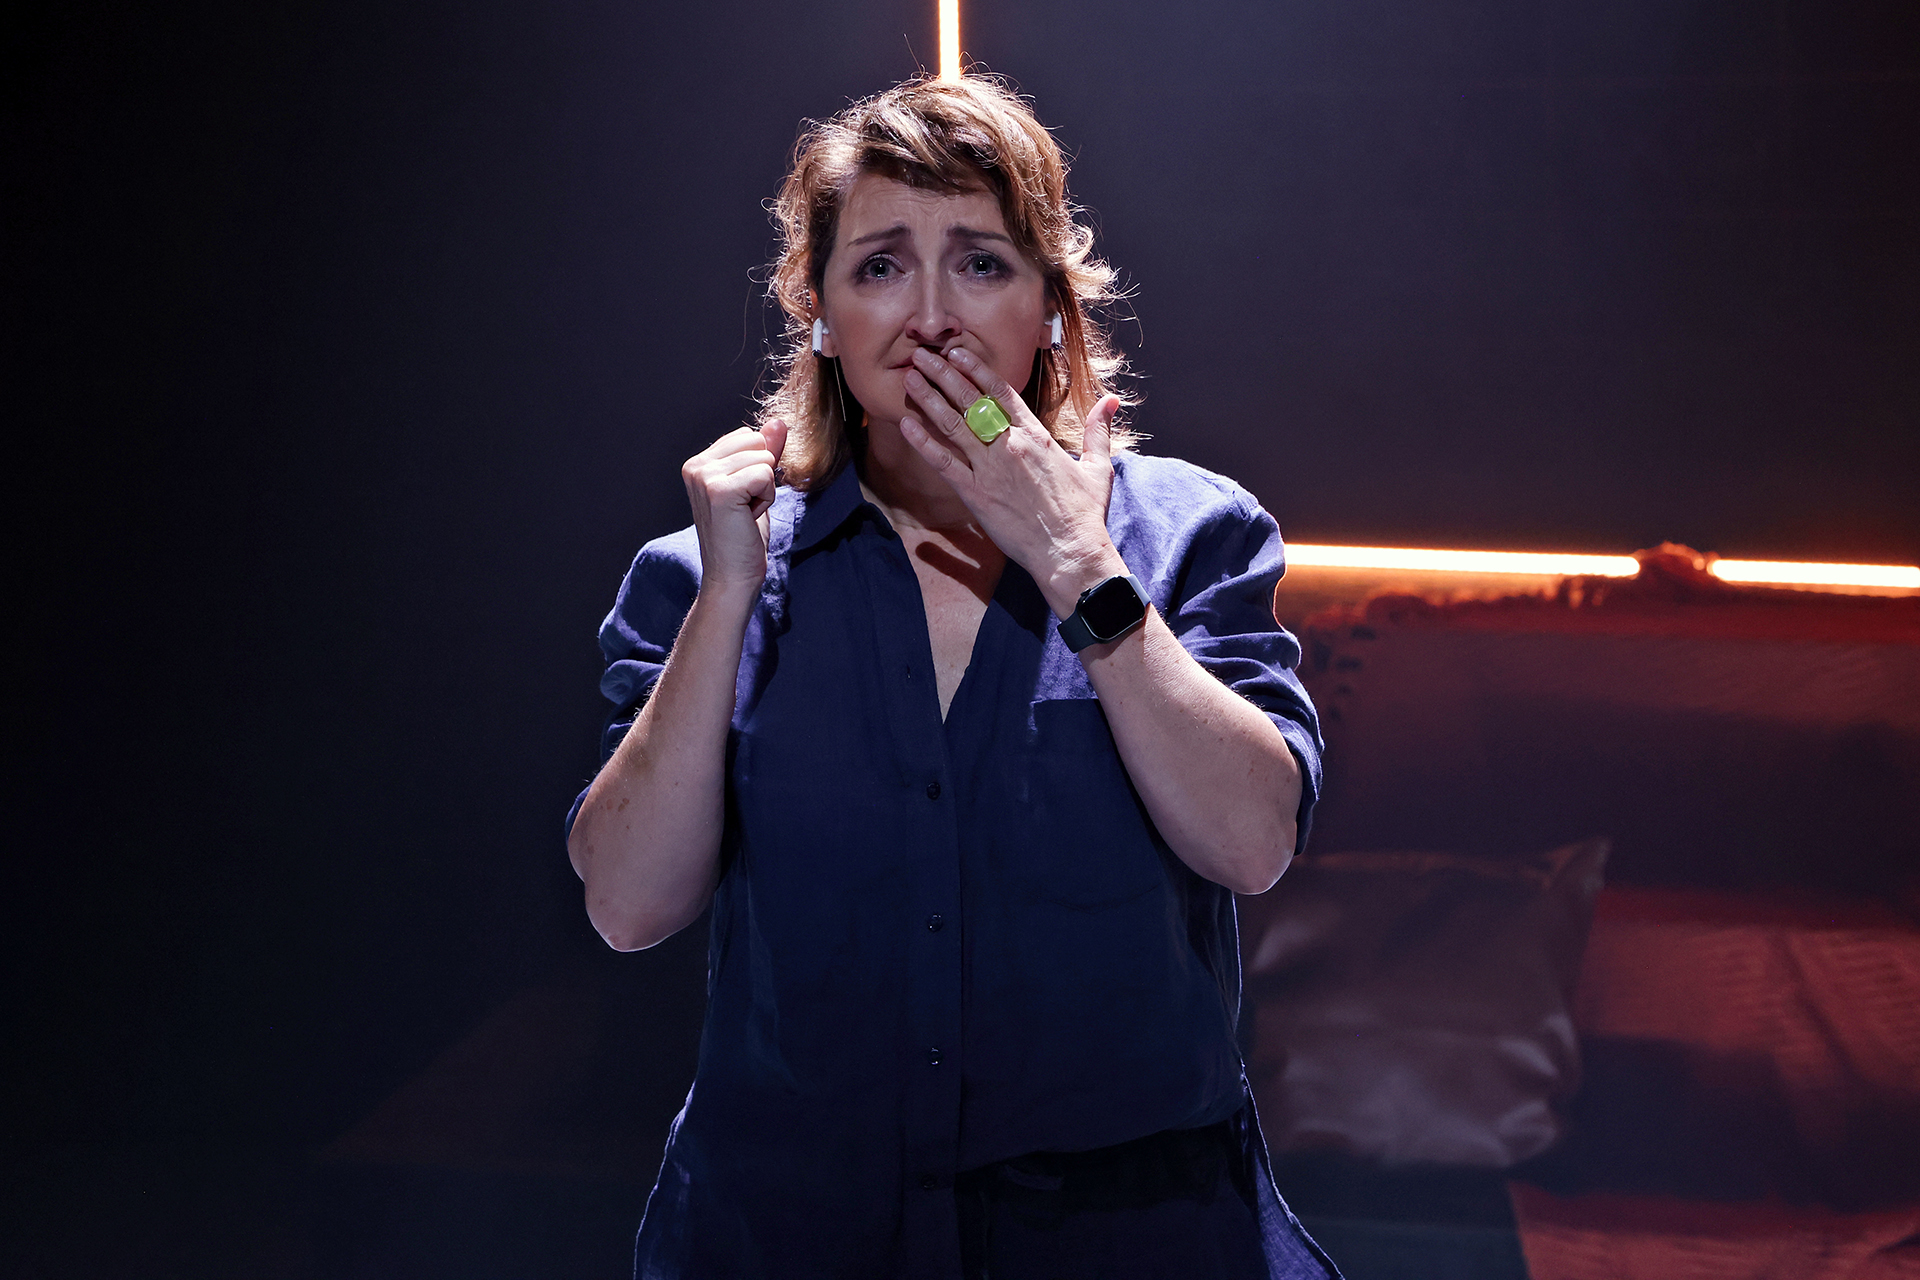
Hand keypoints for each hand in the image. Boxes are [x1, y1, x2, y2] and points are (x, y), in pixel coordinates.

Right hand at [681, 419, 788, 597]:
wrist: (732, 576)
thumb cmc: (742, 536)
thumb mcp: (756, 486)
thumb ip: (765, 453)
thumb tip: (778, 422)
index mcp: (699, 462)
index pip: (748, 437)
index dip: (757, 468)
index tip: (743, 498)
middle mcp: (696, 466)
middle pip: (757, 442)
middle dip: (763, 475)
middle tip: (745, 507)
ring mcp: (705, 477)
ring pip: (764, 458)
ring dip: (765, 489)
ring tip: (745, 513)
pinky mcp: (720, 490)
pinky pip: (766, 474)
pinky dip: (767, 497)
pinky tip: (748, 516)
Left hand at [899, 346, 1124, 614]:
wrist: (1070, 552)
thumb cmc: (1085, 514)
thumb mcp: (1098, 467)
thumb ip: (1099, 430)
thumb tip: (1111, 401)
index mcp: (1036, 436)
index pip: (1001, 392)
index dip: (976, 369)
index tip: (957, 353)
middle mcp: (1010, 445)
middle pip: (971, 400)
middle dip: (944, 375)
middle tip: (921, 356)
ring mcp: (991, 469)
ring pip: (953, 425)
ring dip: (929, 399)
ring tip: (909, 378)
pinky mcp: (976, 495)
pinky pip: (943, 463)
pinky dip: (923, 443)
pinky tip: (906, 424)